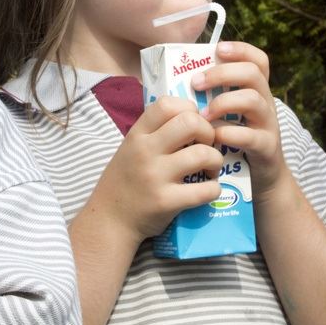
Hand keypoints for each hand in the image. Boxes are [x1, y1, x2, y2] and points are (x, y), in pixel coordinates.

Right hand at [88, 96, 223, 243]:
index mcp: (137, 135)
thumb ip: (155, 132)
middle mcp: (145, 151)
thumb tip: (193, 117)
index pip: (167, 104)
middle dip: (208, 132)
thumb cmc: (125, 181)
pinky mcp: (167, 201)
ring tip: (210, 169)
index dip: (188, 109)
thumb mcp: (131, 148)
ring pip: (203, 154)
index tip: (193, 125)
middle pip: (190, 122)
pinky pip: (205, 189)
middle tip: (206, 145)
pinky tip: (207, 190)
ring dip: (215, 161)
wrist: (110, 220)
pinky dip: (214, 189)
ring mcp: (156, 176)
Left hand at [190, 41, 287, 198]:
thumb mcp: (226, 118)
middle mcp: (265, 103)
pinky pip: (251, 136)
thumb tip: (175, 83)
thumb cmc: (233, 144)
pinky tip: (215, 137)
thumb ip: (211, 100)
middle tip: (197, 83)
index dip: (241, 50)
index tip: (218, 49)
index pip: (257, 60)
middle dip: (223, 73)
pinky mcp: (267, 148)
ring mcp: (268, 125)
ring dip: (224, 103)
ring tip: (203, 115)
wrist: (260, 181)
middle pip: (253, 74)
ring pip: (254, 100)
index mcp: (255, 92)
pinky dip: (230, 133)